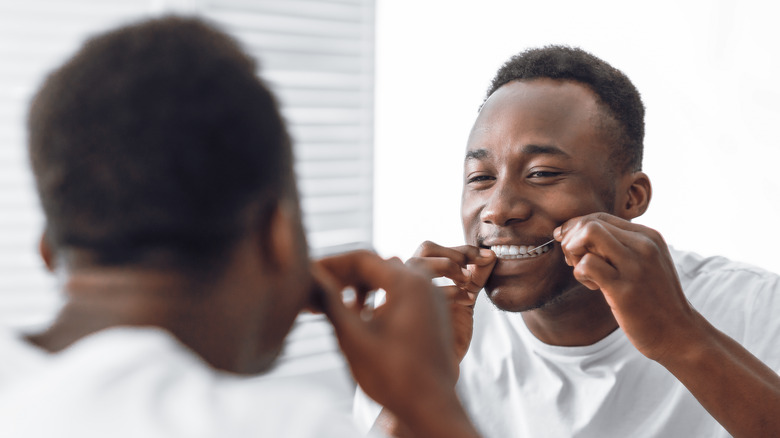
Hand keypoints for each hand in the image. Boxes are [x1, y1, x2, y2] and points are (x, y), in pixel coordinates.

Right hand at [312, 250, 458, 421]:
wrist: (432, 408)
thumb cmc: (395, 376)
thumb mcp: (353, 337)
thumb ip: (330, 301)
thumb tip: (309, 276)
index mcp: (408, 282)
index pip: (362, 258)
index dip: (330, 264)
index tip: (308, 274)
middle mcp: (424, 283)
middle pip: (376, 265)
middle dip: (344, 277)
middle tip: (317, 293)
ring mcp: (432, 298)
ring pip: (389, 278)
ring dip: (360, 287)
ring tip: (336, 306)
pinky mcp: (433, 313)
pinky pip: (402, 293)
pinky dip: (378, 297)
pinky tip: (361, 317)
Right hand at [406, 242, 495, 366]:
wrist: (440, 367)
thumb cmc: (449, 334)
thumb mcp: (466, 299)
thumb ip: (476, 277)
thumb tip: (492, 255)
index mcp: (420, 276)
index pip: (434, 249)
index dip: (461, 249)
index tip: (486, 257)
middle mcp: (409, 281)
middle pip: (426, 248)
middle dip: (454, 253)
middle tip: (475, 266)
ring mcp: (407, 294)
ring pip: (418, 261)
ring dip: (447, 265)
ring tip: (467, 280)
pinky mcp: (409, 309)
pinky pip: (423, 290)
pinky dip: (449, 290)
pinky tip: (466, 300)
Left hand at [554, 212, 699, 361]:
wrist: (679, 334)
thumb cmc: (654, 300)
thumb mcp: (644, 264)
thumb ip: (620, 247)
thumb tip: (576, 233)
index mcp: (648, 236)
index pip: (599, 217)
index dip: (576, 229)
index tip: (571, 246)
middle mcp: (643, 245)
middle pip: (590, 222)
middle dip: (571, 239)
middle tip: (574, 261)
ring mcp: (634, 266)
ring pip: (587, 234)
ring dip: (574, 253)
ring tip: (585, 273)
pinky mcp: (624, 289)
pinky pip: (587, 264)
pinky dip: (580, 273)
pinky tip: (592, 286)